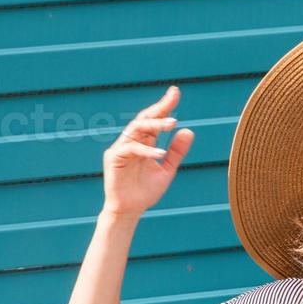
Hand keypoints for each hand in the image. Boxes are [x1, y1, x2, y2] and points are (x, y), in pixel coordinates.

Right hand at [102, 85, 194, 215]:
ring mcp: (121, 148)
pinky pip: (131, 148)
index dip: (164, 106)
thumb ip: (176, 152)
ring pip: (136, 129)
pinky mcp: (114, 158)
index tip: (175, 92)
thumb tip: (188, 130)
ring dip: (154, 125)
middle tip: (173, 97)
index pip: (155, 120)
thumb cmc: (146, 191)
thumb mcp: (167, 170)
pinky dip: (146, 150)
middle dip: (159, 107)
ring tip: (171, 123)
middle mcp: (132, 141)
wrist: (130, 211)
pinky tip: (160, 153)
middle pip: (145, 118)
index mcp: (145, 142)